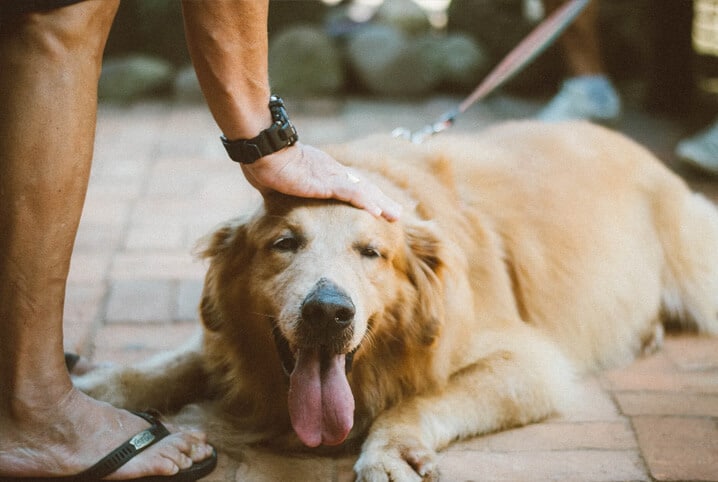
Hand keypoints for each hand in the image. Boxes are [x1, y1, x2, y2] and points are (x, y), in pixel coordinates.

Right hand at [240, 142, 401, 220]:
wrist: (262, 149)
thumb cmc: (263, 163)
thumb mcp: (277, 183)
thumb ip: (283, 191)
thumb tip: (274, 198)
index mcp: (322, 172)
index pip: (350, 186)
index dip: (366, 196)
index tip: (378, 207)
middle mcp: (331, 172)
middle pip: (363, 188)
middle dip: (381, 201)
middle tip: (397, 214)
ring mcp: (330, 176)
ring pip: (363, 191)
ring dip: (381, 204)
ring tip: (395, 216)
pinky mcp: (325, 182)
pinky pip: (350, 193)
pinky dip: (365, 202)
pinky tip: (377, 212)